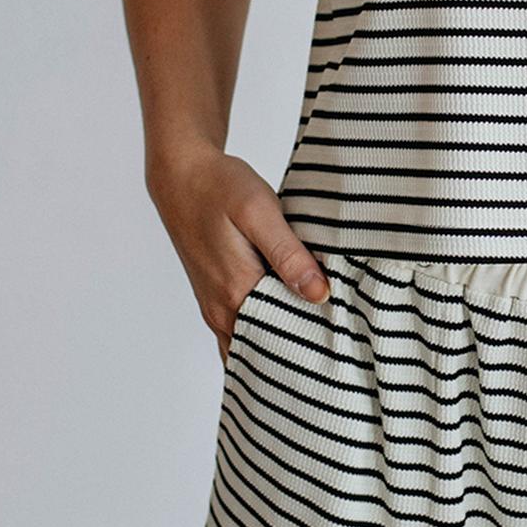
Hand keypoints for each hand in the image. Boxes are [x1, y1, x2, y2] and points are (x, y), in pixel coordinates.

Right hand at [147, 143, 329, 363]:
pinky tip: (293, 317)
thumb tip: (319, 294)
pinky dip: (267, 332)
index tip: (345, 343)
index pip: (280, 343)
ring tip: (322, 335)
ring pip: (254, 344)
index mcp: (235, 293)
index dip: (313, 346)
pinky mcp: (217, 297)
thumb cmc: (220, 188)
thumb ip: (287, 254)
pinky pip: (243, 331)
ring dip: (284, 342)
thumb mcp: (259, 211)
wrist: (182, 175)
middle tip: (341, 344)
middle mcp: (221, 310)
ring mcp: (216, 307)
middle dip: (301, 351)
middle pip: (266, 351)